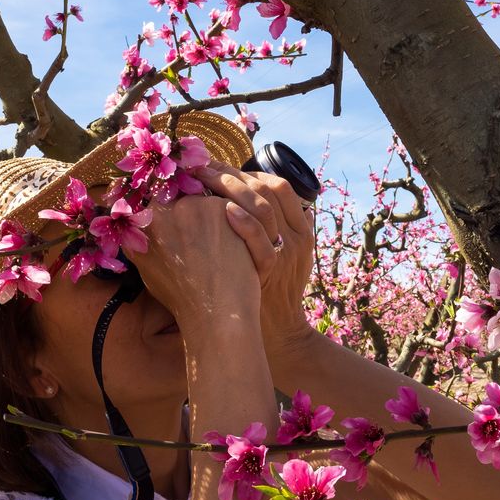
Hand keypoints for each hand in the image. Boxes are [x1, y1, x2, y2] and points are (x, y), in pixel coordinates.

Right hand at [129, 193, 260, 331]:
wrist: (217, 310)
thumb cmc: (183, 297)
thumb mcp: (146, 268)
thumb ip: (137, 239)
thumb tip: (131, 219)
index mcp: (144, 223)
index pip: (156, 199)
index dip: (171, 210)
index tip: (183, 224)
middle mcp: (165, 208)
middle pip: (180, 196)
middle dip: (191, 212)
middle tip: (202, 239)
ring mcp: (194, 205)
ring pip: (204, 199)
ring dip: (211, 215)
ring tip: (217, 246)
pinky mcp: (222, 207)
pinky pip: (226, 205)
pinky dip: (232, 220)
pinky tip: (231, 244)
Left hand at [194, 161, 315, 357]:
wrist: (276, 334)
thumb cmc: (266, 292)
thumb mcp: (277, 257)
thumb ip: (265, 229)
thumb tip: (232, 198)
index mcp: (300, 229)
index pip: (277, 185)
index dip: (245, 172)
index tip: (216, 165)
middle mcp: (296, 237)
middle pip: (267, 189)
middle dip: (231, 174)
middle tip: (199, 167)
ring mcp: (285, 253)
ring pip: (264, 206)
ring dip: (231, 188)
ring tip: (200, 180)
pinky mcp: (271, 270)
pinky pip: (262, 240)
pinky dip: (244, 223)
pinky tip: (223, 211)